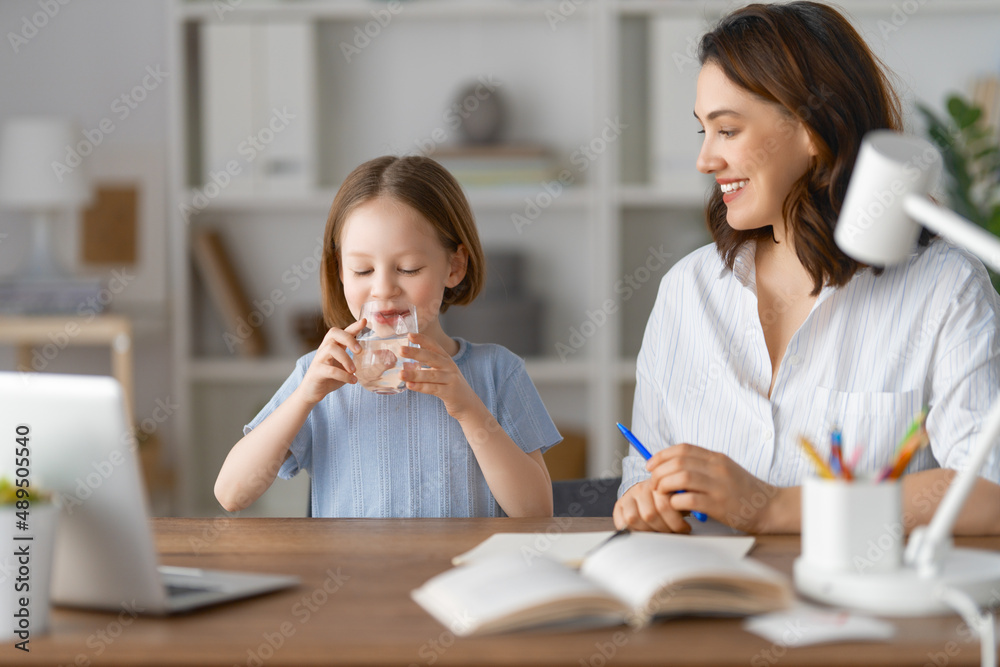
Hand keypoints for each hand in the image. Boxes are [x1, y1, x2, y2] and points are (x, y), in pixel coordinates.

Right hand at [296, 319, 366, 405]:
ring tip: (354, 370)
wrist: (312, 391)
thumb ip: (359, 362)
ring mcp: (319, 359)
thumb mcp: (346, 367)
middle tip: (359, 351)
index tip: (364, 321)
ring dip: (345, 358)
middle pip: (334, 333)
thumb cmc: (331, 377)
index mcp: (333, 345)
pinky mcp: (316, 371)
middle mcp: (325, 348)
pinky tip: (352, 380)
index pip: (343, 331)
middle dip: (348, 338)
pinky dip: (343, 375)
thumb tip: (386, 360)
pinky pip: (329, 369)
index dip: (354, 326)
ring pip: (330, 349)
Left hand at [398, 333, 476, 418]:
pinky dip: (420, 387)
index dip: (422, 339)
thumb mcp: (441, 371)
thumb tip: (404, 363)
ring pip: (431, 375)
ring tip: (400, 374)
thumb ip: (428, 366)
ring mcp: (450, 379)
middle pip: (432, 357)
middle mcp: (449, 367)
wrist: (467, 403)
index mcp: (446, 359)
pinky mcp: (449, 393)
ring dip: (414, 374)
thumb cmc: (449, 386)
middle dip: (416, 353)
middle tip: (401, 350)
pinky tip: (409, 385)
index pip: (434, 345)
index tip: (409, 335)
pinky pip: (432, 389)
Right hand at [613, 479, 691, 532]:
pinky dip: (634, 530)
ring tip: (662, 532)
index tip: (685, 527)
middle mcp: (641, 488)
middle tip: (674, 532)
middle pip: (651, 514)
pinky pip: (622, 522)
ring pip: (636, 519)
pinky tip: (646, 531)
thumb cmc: (670, 498)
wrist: (651, 491)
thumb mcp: (681, 496)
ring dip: (651, 530)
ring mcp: (628, 497)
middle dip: (665, 528)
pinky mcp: (618, 506)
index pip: (665, 504)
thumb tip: (696, 513)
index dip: (676, 521)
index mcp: (658, 483)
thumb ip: (686, 500)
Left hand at [646, 443, 784, 532]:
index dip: (661, 455)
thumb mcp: (723, 470)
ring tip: (661, 493)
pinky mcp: (719, 505)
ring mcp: (718, 487)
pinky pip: (690, 500)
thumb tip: (671, 467)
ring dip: (665, 485)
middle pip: (678, 462)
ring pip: (682, 477)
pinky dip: (676, 502)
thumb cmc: (742, 490)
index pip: (682, 449)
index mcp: (716, 458)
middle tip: (653, 482)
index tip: (650, 465)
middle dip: (659, 471)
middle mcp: (717, 469)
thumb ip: (701, 466)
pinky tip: (675, 506)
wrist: (769, 507)